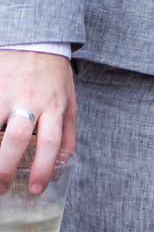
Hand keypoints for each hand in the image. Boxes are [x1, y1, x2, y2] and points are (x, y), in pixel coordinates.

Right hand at [0, 51, 75, 196]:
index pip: (51, 141)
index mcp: (55, 105)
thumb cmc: (53, 77)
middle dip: (5, 168)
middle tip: (0, 188)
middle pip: (16, 138)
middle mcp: (31, 100)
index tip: (35, 189)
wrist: (36, 42)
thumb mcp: (69, 102)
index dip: (43, 168)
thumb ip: (67, 132)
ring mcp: (6, 93)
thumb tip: (66, 162)